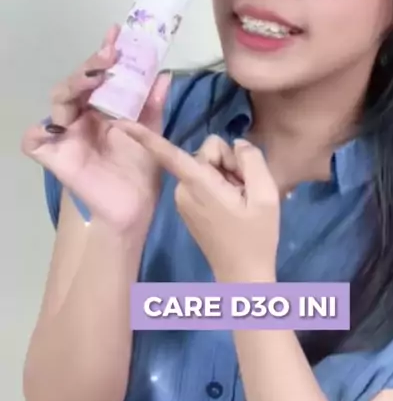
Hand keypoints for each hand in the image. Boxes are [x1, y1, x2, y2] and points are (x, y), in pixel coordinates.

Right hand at [21, 25, 170, 232]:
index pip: (99, 74)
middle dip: (90, 65)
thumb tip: (164, 73)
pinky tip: (58, 127)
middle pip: (76, 83)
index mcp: (102, 107)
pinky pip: (34, 141)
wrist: (136, 206)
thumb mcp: (152, 130)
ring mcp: (67, 135)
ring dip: (74, 85)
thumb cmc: (141, 168)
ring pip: (58, 102)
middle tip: (109, 54)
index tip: (117, 32)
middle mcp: (81, 116)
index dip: (104, 53)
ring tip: (95, 78)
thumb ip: (155, 103)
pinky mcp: (56, 157)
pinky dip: (38, 132)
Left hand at [116, 124, 280, 281]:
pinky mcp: (187, 206)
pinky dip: (219, 186)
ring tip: (240, 201)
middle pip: (204, 153)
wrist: (243, 278)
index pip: (166, 153)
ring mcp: (182, 199)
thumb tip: (237, 144)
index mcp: (196, 184)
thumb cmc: (256, 237)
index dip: (143, 136)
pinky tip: (232, 205)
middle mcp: (182, 189)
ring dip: (225, 176)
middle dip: (227, 164)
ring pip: (205, 166)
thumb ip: (251, 159)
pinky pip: (203, 180)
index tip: (118, 122)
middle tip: (244, 190)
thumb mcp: (266, 194)